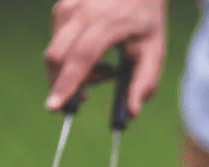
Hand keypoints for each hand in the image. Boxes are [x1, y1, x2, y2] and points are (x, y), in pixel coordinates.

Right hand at [44, 0, 166, 116]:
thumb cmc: (146, 21)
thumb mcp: (154, 51)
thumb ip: (144, 83)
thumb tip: (131, 113)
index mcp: (107, 23)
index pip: (81, 57)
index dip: (67, 83)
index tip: (54, 107)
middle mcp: (82, 12)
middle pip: (57, 57)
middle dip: (64, 85)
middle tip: (87, 97)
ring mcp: (68, 7)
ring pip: (55, 53)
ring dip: (73, 73)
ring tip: (106, 69)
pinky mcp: (61, 8)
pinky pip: (57, 44)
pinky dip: (70, 59)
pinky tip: (94, 54)